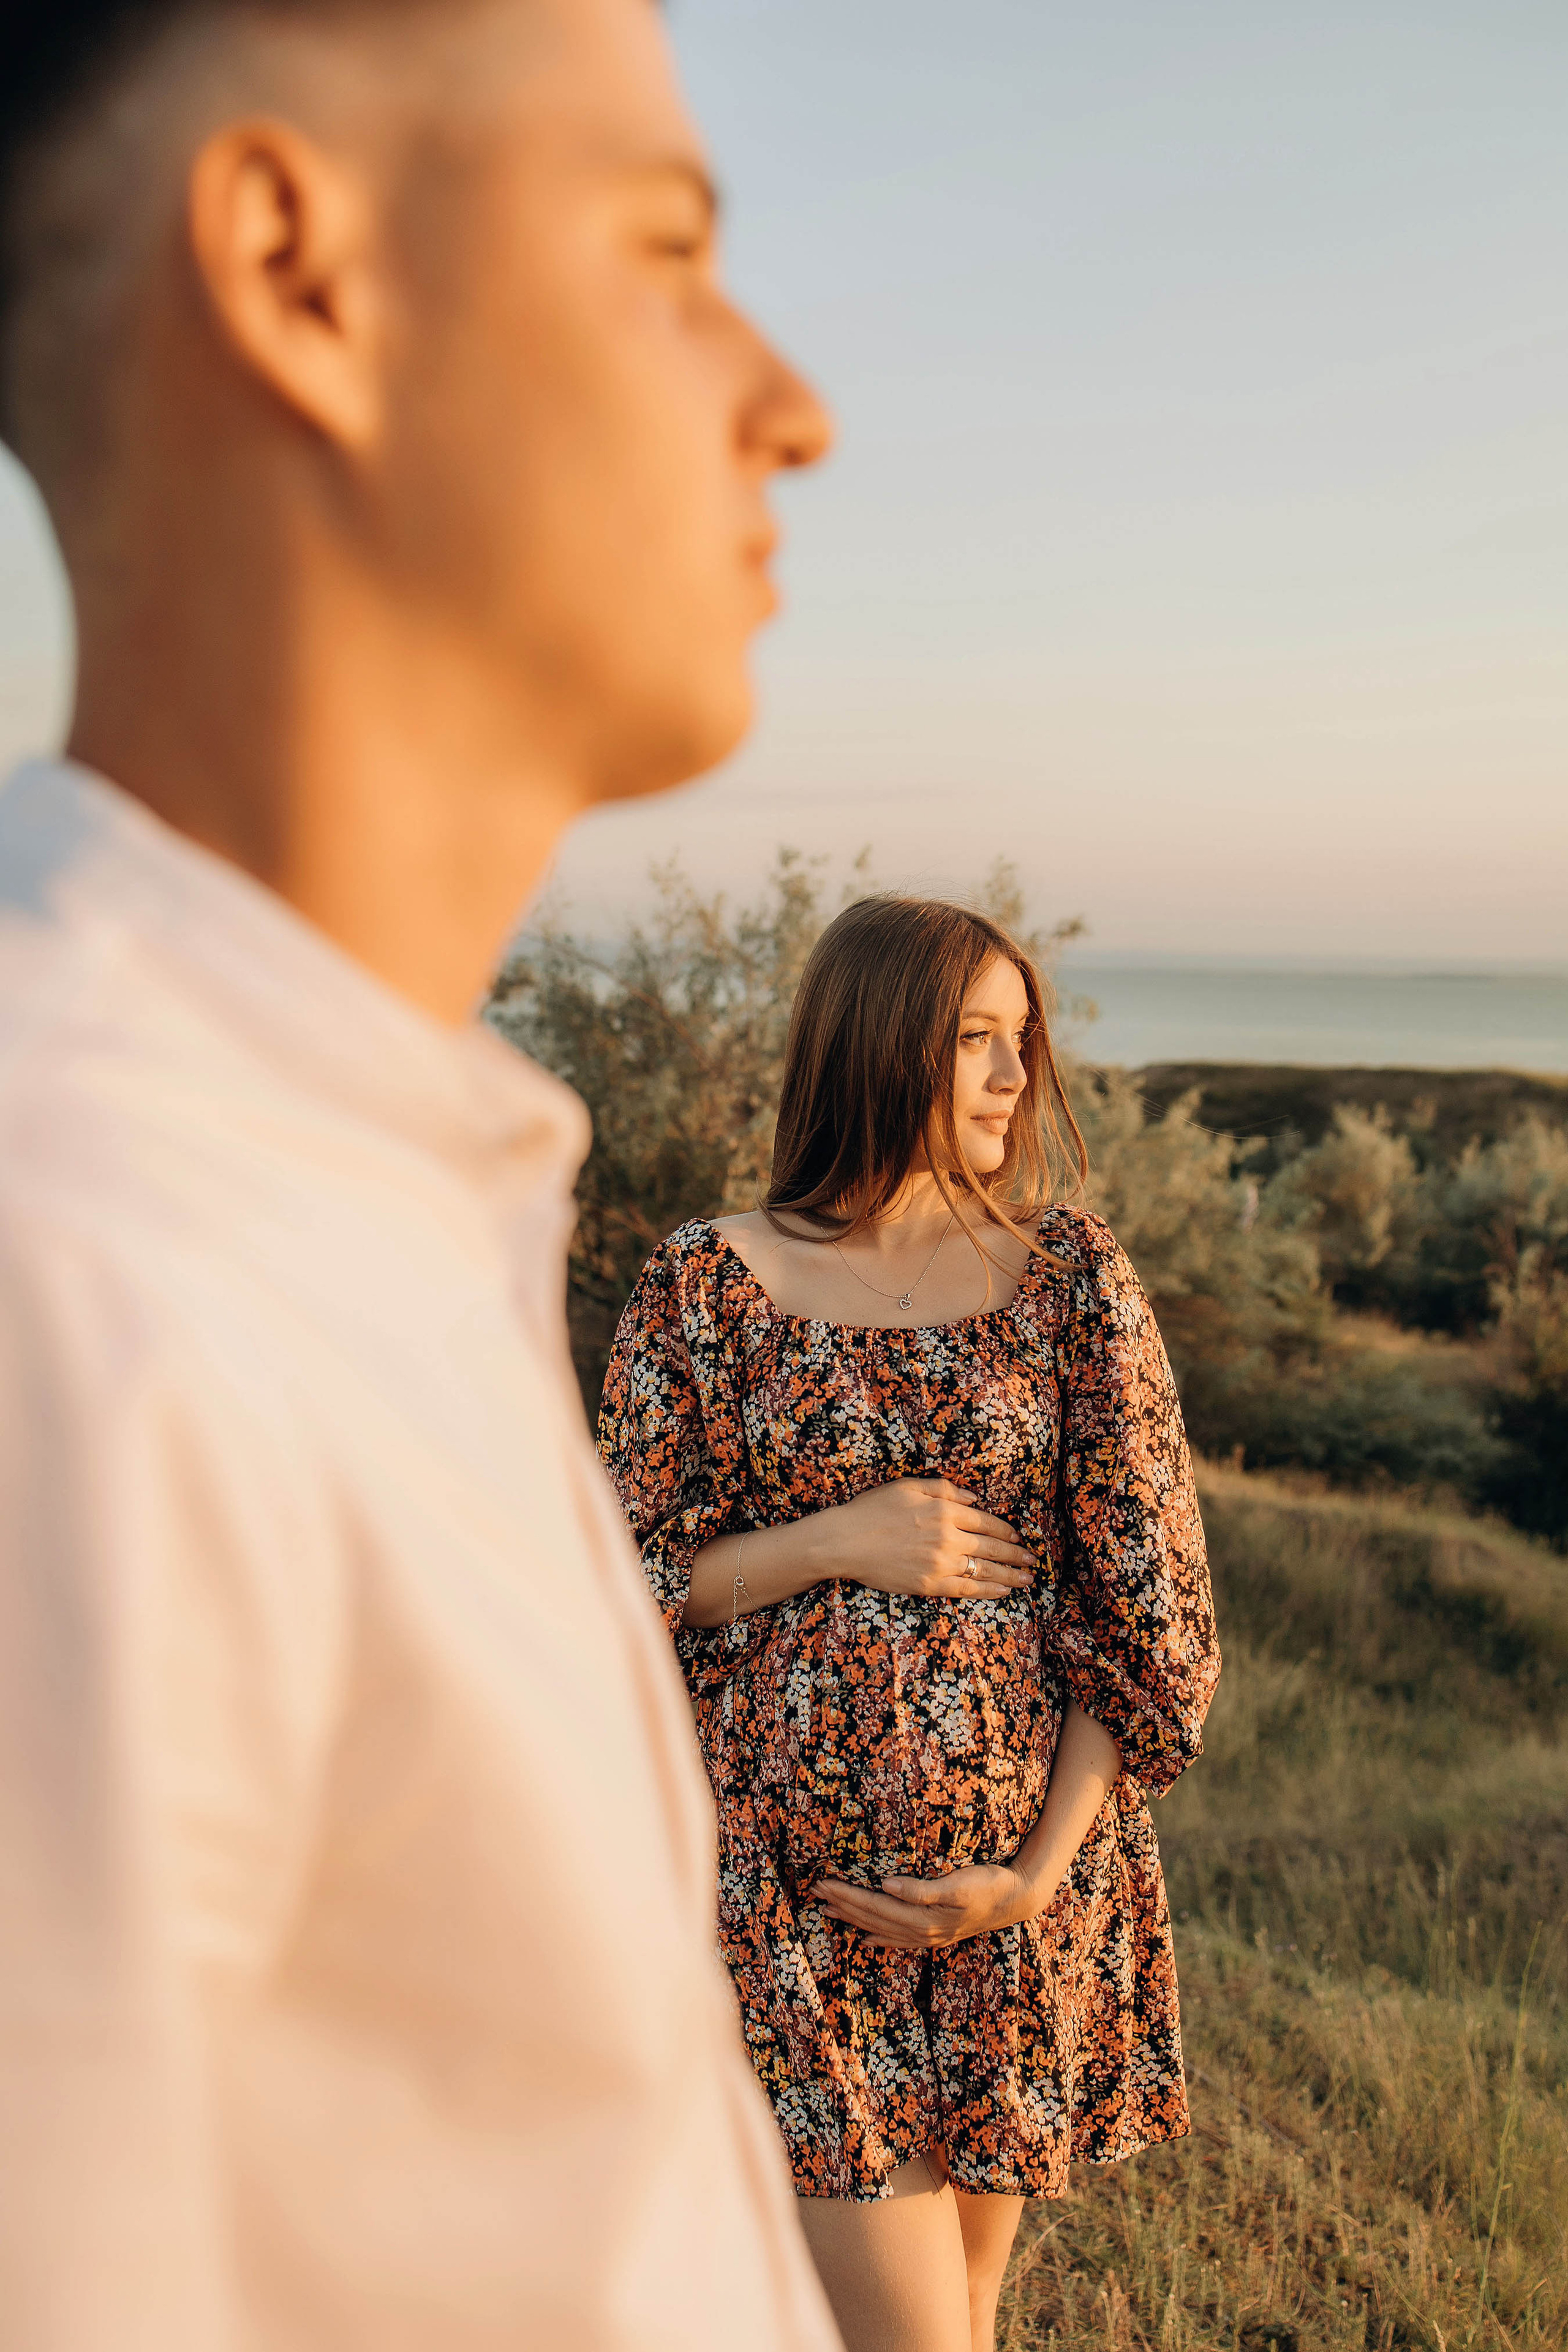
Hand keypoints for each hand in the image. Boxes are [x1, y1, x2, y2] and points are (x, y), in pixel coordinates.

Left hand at [809, 1862, 1047, 1948]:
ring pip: (880, 1929)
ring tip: (827, 1912)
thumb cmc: (988, 1885)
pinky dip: (878, 1939)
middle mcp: (921, 1932)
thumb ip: (922, 1888)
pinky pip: (898, 1940)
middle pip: (872, 1919)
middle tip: (814, 1893)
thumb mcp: (959, 1883)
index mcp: (923, 1919)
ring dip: (852, 1920)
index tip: (822, 1883)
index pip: (874, 1906)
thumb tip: (886, 1884)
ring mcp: (928, 1936)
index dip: (846, 1895)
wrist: (1017, 1899)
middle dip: (841, 1906)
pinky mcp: (935, 1933)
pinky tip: (864, 1940)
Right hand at [822, 1478, 1034, 1602]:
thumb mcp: (908, 1486)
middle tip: (1032, 1560)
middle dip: (1016, 1555)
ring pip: (985, 1571)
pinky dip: (988, 1591)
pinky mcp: (930, 1585)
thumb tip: (974, 1498)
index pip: (986, 1522)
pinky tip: (1003, 1592)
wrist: (844, 1541)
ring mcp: (940, 1563)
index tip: (1018, 1537)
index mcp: (945, 1510)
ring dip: (1010, 1575)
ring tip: (1027, 1579)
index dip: (1006, 1531)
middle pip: (992, 1548)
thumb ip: (944, 1489)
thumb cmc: (872, 1510)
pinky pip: (967, 1589)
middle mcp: (948, 1537)